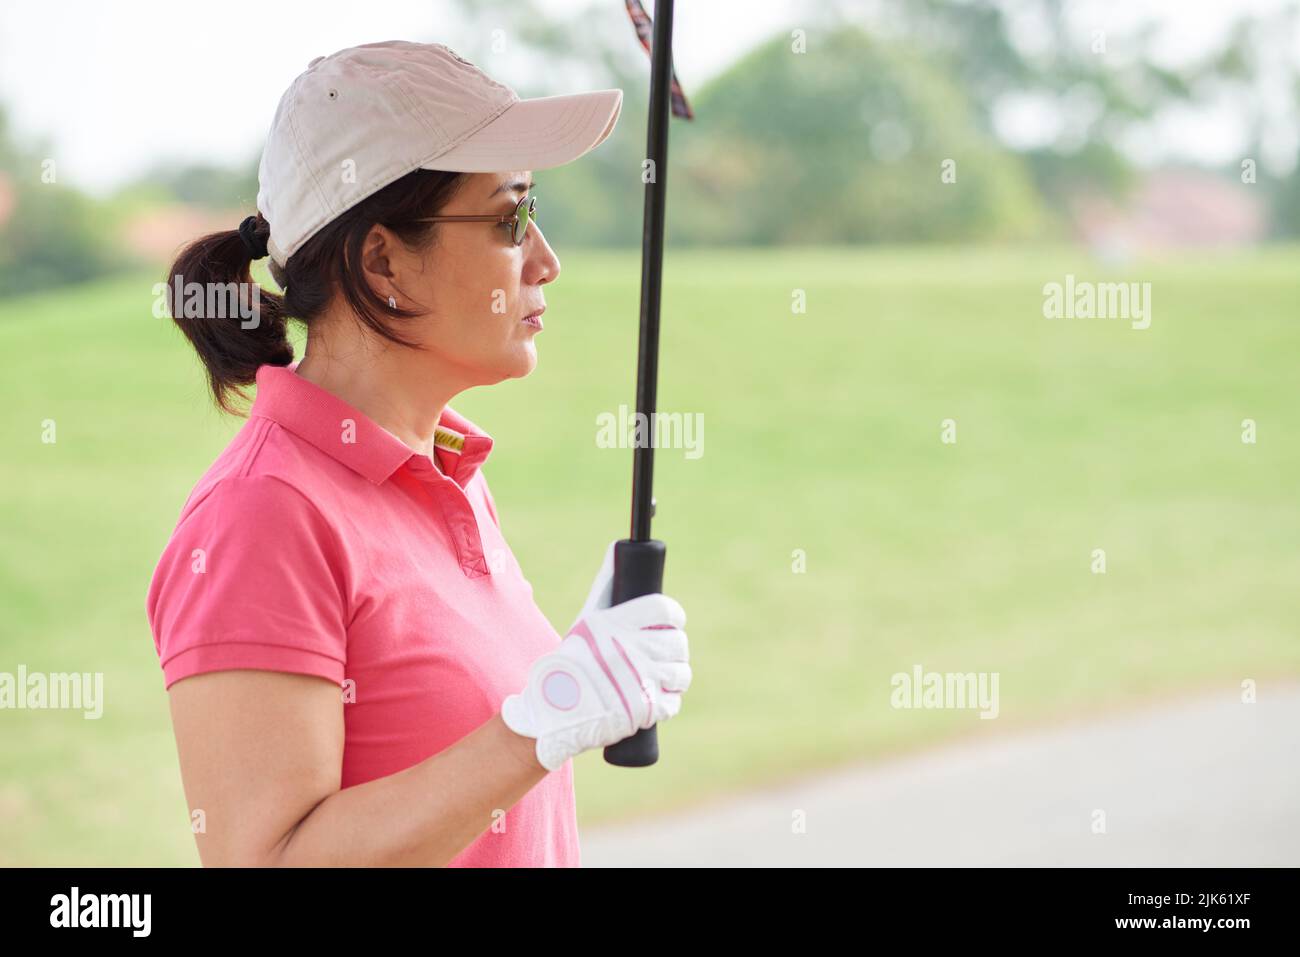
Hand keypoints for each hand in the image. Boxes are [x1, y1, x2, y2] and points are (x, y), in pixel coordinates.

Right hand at [500, 540, 690, 771]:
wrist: (556, 707)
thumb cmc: (574, 658)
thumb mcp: (587, 619)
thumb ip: (606, 585)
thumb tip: (615, 547)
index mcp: (617, 624)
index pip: (665, 609)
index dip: (674, 614)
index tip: (671, 621)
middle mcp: (631, 650)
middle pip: (678, 642)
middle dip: (675, 647)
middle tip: (664, 652)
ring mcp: (640, 681)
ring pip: (681, 673)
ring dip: (677, 675)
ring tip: (662, 676)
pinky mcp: (645, 709)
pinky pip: (674, 702)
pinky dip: (668, 701)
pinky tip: (655, 697)